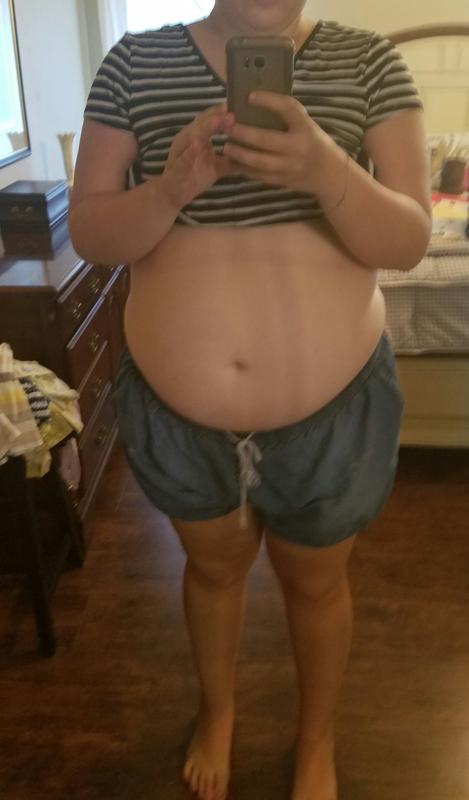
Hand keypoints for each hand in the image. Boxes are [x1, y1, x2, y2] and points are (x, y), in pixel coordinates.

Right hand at [161, 103, 238, 210]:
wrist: (174, 195)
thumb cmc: (194, 176)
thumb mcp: (217, 167)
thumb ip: (232, 160)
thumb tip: (252, 156)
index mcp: (197, 136)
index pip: (209, 119)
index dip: (221, 112)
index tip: (236, 105)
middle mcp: (188, 139)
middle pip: (201, 123)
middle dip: (216, 116)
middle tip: (231, 111)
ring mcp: (181, 152)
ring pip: (192, 136)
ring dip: (206, 128)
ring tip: (218, 121)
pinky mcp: (177, 166)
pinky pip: (184, 157)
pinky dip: (191, 151)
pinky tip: (198, 144)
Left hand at [221, 91, 337, 193]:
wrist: (330, 174)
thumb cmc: (315, 144)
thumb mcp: (307, 126)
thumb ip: (288, 117)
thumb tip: (256, 102)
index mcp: (306, 128)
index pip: (288, 109)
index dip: (268, 101)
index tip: (250, 96)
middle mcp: (298, 148)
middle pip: (265, 139)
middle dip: (242, 132)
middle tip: (227, 126)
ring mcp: (290, 167)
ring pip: (259, 161)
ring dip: (239, 154)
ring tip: (226, 147)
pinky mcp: (283, 180)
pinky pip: (260, 175)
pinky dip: (245, 168)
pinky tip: (234, 161)